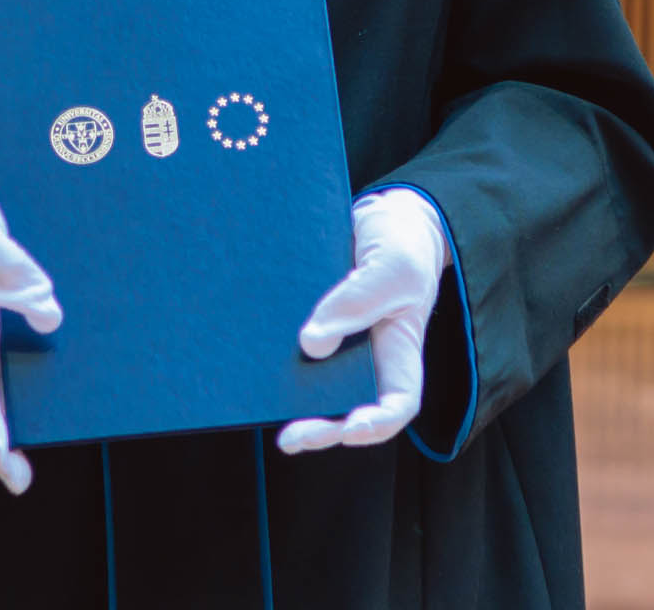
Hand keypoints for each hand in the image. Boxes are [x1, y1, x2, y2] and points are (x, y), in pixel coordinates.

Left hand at [277, 188, 447, 455]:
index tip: (350, 428)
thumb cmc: (402, 246)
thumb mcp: (392, 268)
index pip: (397, 403)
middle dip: (323, 430)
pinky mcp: (312, 324)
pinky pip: (294, 352)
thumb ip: (358, 302)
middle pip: (350, 408)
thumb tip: (311, 345)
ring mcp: (338, 344)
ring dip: (293, 404)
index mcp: (399, 352)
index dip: (377, 425)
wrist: (381, 216)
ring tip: (262, 408)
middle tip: (292, 437)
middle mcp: (367, 358)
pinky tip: (251, 363)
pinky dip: (275, 364)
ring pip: (316, 386)